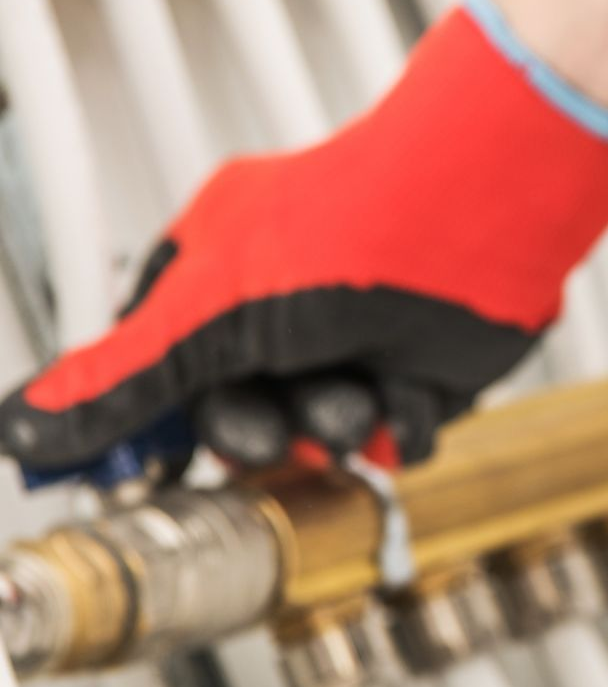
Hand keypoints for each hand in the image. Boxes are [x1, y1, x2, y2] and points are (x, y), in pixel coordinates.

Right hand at [0, 0, 607, 470]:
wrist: (483, 218)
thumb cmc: (354, 226)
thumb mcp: (212, 314)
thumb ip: (123, 380)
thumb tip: (29, 425)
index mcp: (223, 270)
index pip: (161, 366)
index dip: (156, 421)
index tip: (148, 467)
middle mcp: (289, 304)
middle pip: (243, 411)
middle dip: (262, 428)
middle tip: (274, 424)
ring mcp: (358, 335)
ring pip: (322, 431)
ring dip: (337, 426)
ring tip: (357, 394)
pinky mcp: (422, 364)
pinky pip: (395, 433)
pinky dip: (403, 421)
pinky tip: (409, 384)